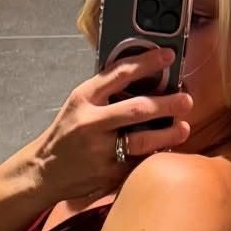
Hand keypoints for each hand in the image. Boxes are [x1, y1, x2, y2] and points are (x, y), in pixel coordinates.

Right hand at [30, 51, 193, 201]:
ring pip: (141, 141)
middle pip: (136, 109)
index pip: (119, 73)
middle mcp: (91, 123)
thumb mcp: (79, 104)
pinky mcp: (107, 174)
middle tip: (186, 100)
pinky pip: (137, 162)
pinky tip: (165, 149)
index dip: (147, 63)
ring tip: (184, 128)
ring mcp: (99, 150)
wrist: (44, 170)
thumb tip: (145, 76)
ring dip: (167, 134)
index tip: (168, 56)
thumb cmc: (68, 133)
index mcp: (84, 98)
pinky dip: (154, 154)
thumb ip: (106, 91)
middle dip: (166, 104)